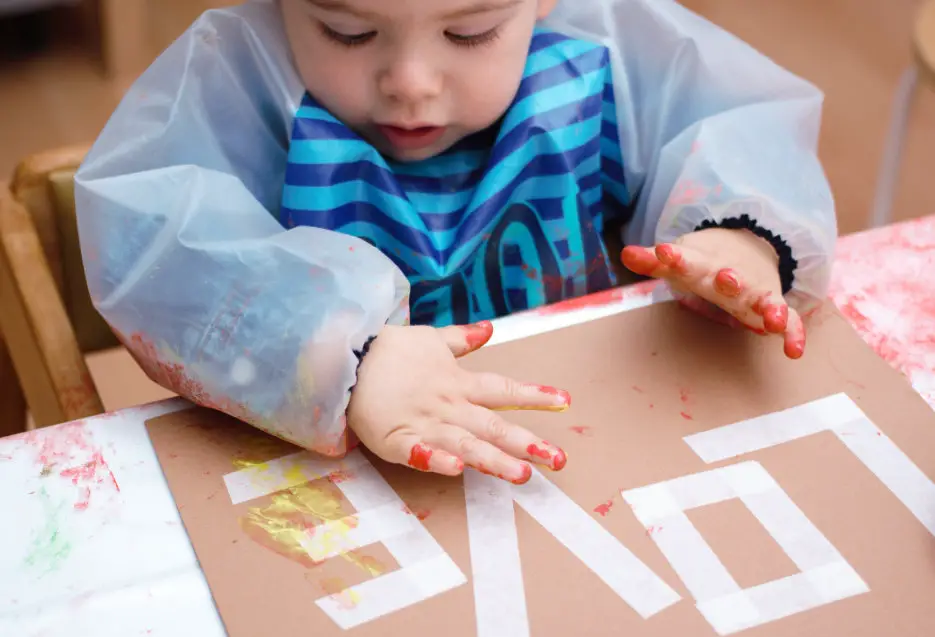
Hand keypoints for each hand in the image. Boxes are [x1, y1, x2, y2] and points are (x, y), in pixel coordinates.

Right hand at [346, 322, 569, 483]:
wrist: (345, 357)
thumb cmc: (389, 351)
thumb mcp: (429, 340)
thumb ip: (460, 341)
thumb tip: (488, 330)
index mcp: (457, 383)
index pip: (503, 390)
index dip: (534, 396)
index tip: (565, 402)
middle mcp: (448, 405)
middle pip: (493, 425)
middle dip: (527, 442)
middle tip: (559, 459)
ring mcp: (424, 423)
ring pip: (465, 444)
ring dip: (494, 460)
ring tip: (521, 474)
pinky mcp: (396, 439)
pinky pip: (417, 452)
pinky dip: (435, 459)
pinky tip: (454, 470)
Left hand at [621, 227, 805, 358]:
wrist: (747, 249)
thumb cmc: (704, 263)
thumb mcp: (679, 262)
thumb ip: (653, 261)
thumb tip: (626, 254)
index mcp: (703, 265)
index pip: (688, 260)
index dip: (676, 258)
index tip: (665, 252)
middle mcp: (732, 277)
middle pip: (731, 278)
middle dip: (729, 279)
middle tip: (727, 278)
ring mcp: (754, 291)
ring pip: (765, 298)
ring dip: (769, 307)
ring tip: (773, 318)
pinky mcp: (771, 305)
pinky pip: (790, 320)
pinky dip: (793, 334)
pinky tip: (794, 351)